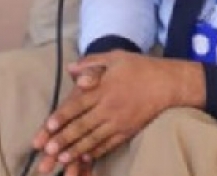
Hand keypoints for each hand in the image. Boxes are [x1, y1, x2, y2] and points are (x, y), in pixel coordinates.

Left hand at [30, 52, 200, 171]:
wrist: (169, 83)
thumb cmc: (140, 67)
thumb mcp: (115, 57)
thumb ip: (91, 62)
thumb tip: (71, 68)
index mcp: (103, 88)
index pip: (78, 104)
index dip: (62, 116)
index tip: (49, 126)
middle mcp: (109, 107)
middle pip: (82, 126)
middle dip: (63, 139)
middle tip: (47, 151)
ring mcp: (119, 122)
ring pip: (93, 139)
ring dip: (76, 150)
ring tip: (61, 160)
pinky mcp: (128, 131)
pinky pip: (109, 144)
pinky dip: (96, 152)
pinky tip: (85, 158)